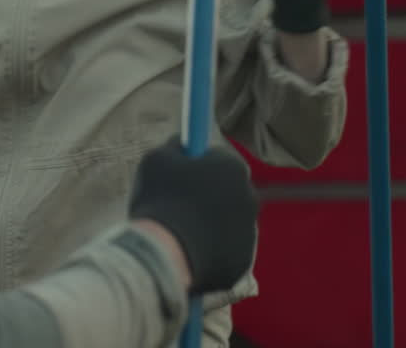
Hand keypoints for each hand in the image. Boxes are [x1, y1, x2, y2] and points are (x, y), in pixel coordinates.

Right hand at [128, 142, 258, 294]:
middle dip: (207, 196)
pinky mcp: (240, 262)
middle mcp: (249, 198)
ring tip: (178, 234)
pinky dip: (209, 252)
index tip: (181, 175)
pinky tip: (186, 254)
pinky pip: (223, 252)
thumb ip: (176, 146)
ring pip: (226, 224)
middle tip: (178, 205)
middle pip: (226, 193)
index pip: (219, 161)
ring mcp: (248, 233)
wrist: (164, 255)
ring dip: (208, 225)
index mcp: (232, 168)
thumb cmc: (160, 201)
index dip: (198, 167)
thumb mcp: (157, 159)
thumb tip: (184, 143)